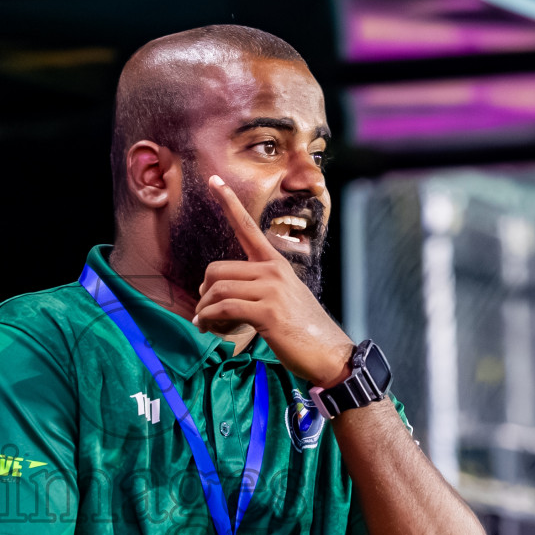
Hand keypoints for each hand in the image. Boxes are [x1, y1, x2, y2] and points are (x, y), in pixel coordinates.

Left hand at [194, 174, 354, 386]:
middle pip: (217, 270)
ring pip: (217, 290)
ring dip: (204, 312)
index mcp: (276, 264)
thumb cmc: (303, 331)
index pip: (247, 228)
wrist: (330, 354)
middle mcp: (273, 270)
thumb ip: (256, 290)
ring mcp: (271, 289)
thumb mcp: (282, 299)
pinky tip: (210, 329)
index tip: (213, 180)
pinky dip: (209, 320)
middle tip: (206, 314)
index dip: (228, 203)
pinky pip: (223, 308)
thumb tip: (219, 298)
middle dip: (204, 294)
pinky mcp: (267, 312)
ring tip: (208, 326)